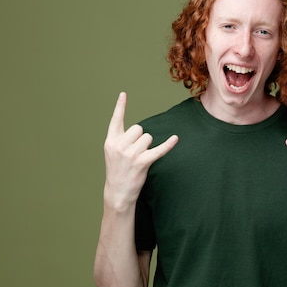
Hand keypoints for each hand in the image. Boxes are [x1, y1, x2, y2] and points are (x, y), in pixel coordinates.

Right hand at [103, 92, 177, 209]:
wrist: (118, 192)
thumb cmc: (118, 171)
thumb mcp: (113, 153)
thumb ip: (122, 140)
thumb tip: (141, 132)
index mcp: (111, 141)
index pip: (116, 120)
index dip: (120, 106)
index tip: (124, 94)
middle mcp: (119, 145)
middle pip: (139, 129)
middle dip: (141, 138)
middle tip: (135, 153)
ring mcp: (130, 154)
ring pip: (148, 138)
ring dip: (148, 147)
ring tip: (139, 159)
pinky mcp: (142, 162)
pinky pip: (158, 150)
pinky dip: (168, 145)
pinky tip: (175, 139)